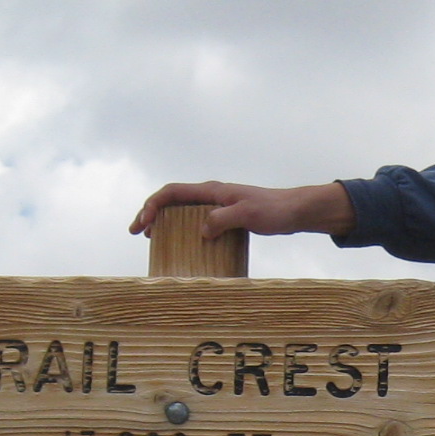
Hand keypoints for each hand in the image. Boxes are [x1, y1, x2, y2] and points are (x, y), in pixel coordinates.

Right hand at [129, 181, 355, 237]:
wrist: (296, 211)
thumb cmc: (274, 210)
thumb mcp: (247, 214)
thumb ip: (222, 220)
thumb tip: (201, 231)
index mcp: (212, 191)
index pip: (173, 192)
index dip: (153, 206)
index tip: (143, 224)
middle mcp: (211, 196)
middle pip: (172, 201)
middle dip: (151, 214)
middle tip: (138, 233)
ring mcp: (218, 206)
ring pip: (183, 211)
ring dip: (165, 222)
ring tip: (153, 238)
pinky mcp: (227, 218)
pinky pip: (197, 222)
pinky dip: (184, 230)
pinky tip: (183, 245)